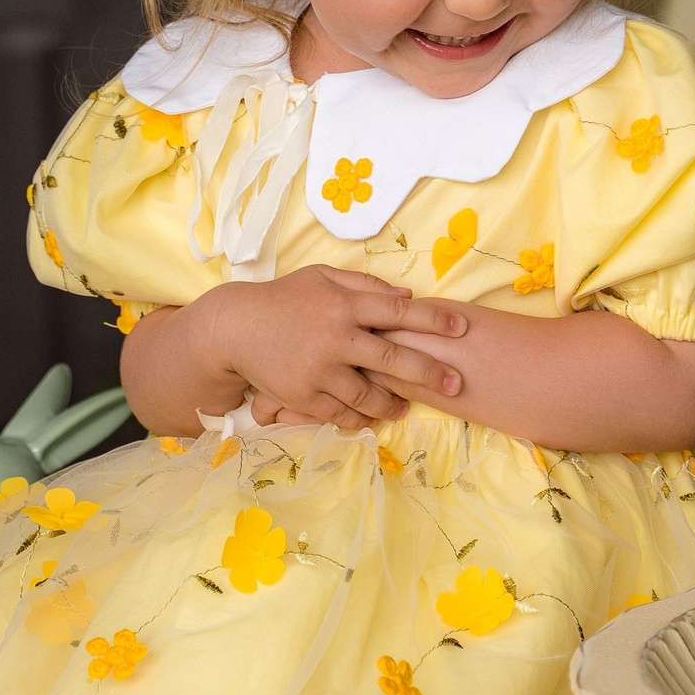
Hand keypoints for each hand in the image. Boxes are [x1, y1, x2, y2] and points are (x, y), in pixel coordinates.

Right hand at [195, 267, 464, 430]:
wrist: (233, 328)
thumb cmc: (284, 298)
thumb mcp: (322, 277)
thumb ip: (365, 284)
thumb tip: (407, 295)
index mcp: (343, 304)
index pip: (398, 312)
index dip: (433, 320)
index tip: (461, 328)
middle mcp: (335, 338)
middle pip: (393, 360)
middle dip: (430, 373)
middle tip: (456, 383)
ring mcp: (319, 370)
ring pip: (369, 396)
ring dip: (394, 404)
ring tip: (407, 406)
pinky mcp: (303, 396)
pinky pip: (341, 413)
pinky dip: (359, 417)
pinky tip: (372, 416)